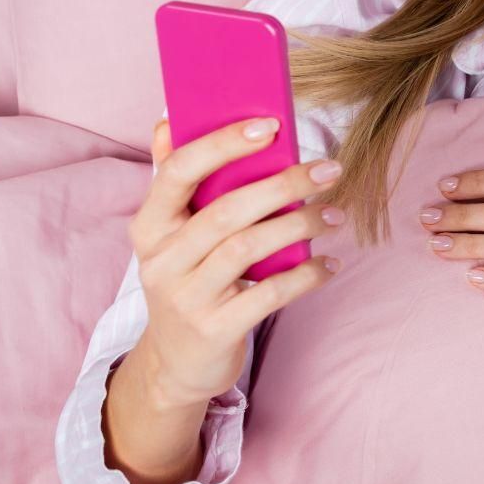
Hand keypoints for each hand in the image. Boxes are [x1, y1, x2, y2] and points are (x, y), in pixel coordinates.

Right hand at [129, 114, 346, 407]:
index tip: (271, 126)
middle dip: (283, 185)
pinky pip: (270, 294)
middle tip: (329, 171)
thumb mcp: (169, 236)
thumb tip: (170, 119)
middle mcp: (162, 260)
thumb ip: (172, 180)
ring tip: (334, 216)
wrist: (176, 364)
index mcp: (149, 226)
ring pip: (249, 248)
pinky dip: (306, 275)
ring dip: (300, 226)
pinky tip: (330, 263)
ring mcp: (186, 297)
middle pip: (226, 210)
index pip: (178, 172)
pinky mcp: (215, 329)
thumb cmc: (187, 282)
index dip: (222, 144)